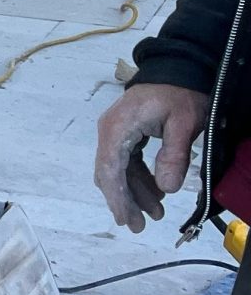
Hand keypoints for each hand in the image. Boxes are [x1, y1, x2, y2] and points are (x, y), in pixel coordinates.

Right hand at [95, 83, 209, 230]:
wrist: (178, 68)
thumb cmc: (180, 92)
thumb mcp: (184, 123)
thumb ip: (174, 155)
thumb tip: (167, 188)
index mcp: (118, 128)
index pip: (110, 169)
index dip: (117, 197)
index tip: (124, 218)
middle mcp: (109, 132)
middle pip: (109, 174)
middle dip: (124, 201)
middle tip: (138, 226)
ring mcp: (115, 133)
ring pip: (118, 171)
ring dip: (134, 192)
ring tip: (154, 213)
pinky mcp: (125, 135)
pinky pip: (127, 162)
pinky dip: (138, 179)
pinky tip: (155, 192)